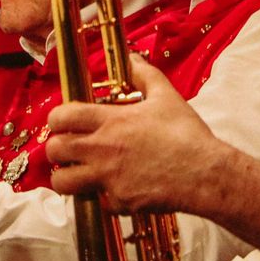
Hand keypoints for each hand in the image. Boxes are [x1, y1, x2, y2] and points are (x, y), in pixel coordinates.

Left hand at [47, 55, 216, 213]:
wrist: (205, 173)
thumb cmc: (186, 133)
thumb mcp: (165, 95)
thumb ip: (145, 74)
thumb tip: (133, 58)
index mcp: (110, 121)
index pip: (62, 117)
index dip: (56, 119)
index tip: (62, 122)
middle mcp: (102, 149)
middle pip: (55, 150)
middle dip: (56, 148)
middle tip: (67, 147)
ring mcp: (108, 178)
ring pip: (63, 183)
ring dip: (66, 177)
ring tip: (77, 172)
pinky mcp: (119, 202)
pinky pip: (98, 202)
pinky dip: (102, 198)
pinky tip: (114, 189)